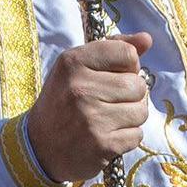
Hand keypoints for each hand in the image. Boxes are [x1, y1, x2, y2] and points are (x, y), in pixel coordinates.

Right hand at [26, 32, 154, 186]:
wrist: (40, 147)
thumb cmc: (64, 101)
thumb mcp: (77, 68)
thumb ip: (113, 49)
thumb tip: (146, 39)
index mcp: (73, 62)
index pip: (128, 54)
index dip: (128, 66)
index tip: (112, 76)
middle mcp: (80, 88)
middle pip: (138, 85)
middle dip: (131, 95)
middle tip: (108, 102)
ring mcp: (91, 118)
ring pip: (141, 111)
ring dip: (131, 117)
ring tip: (109, 119)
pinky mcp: (102, 145)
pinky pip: (137, 135)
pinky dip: (127, 137)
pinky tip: (107, 136)